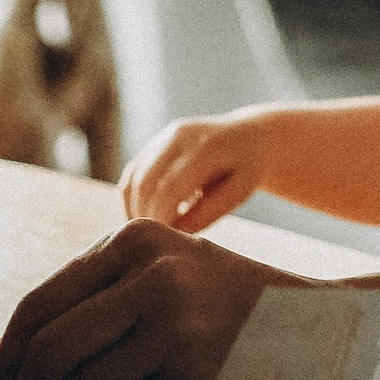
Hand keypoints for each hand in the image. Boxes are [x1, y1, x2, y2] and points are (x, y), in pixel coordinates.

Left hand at [0, 223, 281, 379]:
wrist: (313, 327)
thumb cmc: (215, 312)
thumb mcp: (142, 295)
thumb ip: (69, 321)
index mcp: (131, 239)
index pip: (39, 303)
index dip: (7, 358)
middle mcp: (150, 268)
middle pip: (50, 345)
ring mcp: (175, 314)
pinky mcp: (195, 363)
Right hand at [122, 113, 277, 234]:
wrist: (248, 136)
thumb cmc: (246, 169)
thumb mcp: (239, 192)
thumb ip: (208, 212)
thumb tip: (175, 233)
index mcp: (205, 146)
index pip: (169, 187)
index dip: (160, 218)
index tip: (163, 243)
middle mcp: (178, 135)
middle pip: (145, 182)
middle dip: (145, 216)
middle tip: (154, 243)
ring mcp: (162, 138)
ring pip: (134, 179)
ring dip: (135, 210)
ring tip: (152, 234)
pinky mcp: (153, 145)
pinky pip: (132, 175)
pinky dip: (132, 200)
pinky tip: (146, 219)